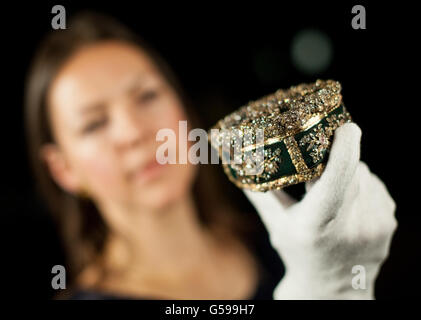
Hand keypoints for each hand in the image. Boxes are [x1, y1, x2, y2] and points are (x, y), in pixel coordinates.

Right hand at [243, 123, 396, 298]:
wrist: (332, 289)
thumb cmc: (299, 253)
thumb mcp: (277, 225)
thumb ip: (261, 192)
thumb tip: (241, 162)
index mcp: (317, 222)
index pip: (338, 174)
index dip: (344, 146)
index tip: (344, 126)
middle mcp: (351, 223)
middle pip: (351, 169)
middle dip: (338, 158)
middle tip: (322, 158)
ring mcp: (375, 224)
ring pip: (365, 176)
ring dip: (350, 173)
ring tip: (332, 190)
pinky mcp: (388, 223)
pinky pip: (376, 188)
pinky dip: (362, 187)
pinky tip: (349, 202)